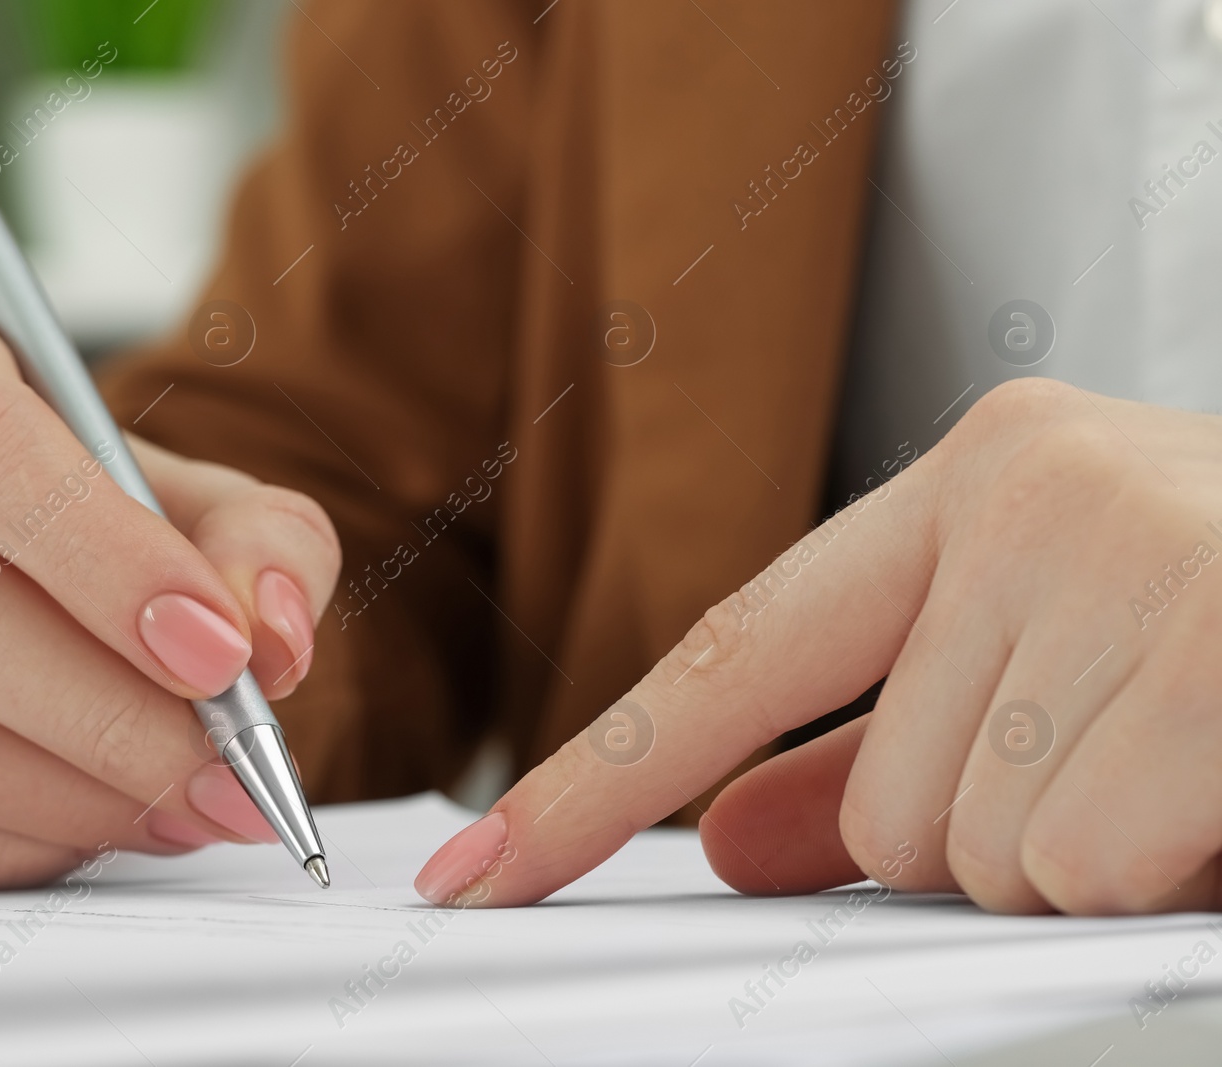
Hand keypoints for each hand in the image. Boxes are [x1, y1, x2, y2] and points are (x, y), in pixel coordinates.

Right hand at [0, 310, 339, 887]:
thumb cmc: (97, 531)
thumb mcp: (205, 507)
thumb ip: (266, 547)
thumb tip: (271, 635)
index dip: (102, 558)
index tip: (219, 651)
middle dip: (105, 718)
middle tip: (225, 771)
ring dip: (59, 795)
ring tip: (179, 806)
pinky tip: (90, 828)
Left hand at [415, 378, 1221, 914]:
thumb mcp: (1058, 645)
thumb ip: (880, 736)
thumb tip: (726, 842)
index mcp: (978, 479)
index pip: (728, 657)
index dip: (592, 780)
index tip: (481, 871)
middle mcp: (1041, 494)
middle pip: (878, 803)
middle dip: (987, 839)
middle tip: (1129, 762)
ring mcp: (1140, 561)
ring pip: (979, 853)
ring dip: (1082, 858)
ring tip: (1188, 761)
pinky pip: (1088, 863)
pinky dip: (1157, 868)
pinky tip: (1220, 784)